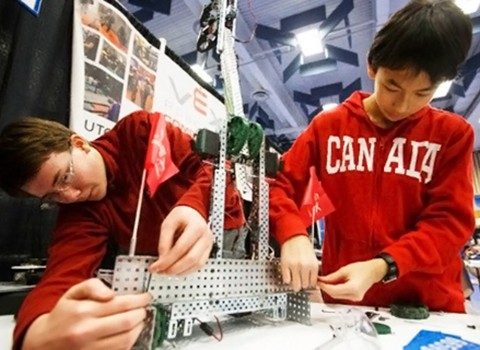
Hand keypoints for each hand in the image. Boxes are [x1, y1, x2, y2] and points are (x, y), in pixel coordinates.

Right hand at [23, 279, 150, 349]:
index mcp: (83, 311)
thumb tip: (111, 293)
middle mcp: (87, 331)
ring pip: (127, 338)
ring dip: (139, 327)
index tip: (145, 297)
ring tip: (139, 319)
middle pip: (127, 322)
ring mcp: (92, 348)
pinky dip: (130, 340)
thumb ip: (93, 286)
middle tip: (144, 307)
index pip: (120, 304)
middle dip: (141, 312)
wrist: (44, 342)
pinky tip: (130, 331)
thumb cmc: (62, 316)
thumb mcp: (72, 293)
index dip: (139, 300)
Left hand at [149, 205, 212, 274]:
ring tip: (166, 272)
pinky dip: (187, 271)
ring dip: (180, 272)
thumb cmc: (182, 216)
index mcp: (196, 226)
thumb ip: (164, 240)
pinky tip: (176, 270)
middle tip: (161, 271)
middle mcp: (205, 236)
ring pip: (197, 265)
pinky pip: (199, 265)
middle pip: (192, 259)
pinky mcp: (207, 251)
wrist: (192, 213)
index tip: (156, 266)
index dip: (168, 260)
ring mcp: (208, 245)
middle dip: (174, 268)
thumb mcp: (168, 223)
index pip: (182, 248)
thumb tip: (162, 259)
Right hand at [280, 235, 318, 291]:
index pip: (313, 283)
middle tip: (301, 278)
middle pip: (304, 285)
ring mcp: (294, 266)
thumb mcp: (313, 259)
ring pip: (296, 285)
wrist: (294, 236)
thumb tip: (314, 284)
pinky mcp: (285, 265)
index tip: (308, 282)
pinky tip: (289, 274)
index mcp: (313, 265)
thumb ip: (313, 272)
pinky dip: (287, 279)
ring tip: (295, 277)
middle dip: (302, 283)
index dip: (310, 283)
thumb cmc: (304, 246)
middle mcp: (304, 267)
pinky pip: (287, 280)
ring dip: (295, 282)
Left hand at [317, 258, 387, 301]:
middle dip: (326, 288)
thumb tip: (322, 280)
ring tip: (324, 282)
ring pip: (337, 296)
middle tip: (319, 281)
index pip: (333, 290)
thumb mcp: (345, 270)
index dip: (324, 286)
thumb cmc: (362, 269)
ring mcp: (355, 298)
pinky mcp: (354, 298)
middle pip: (334, 295)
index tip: (318, 281)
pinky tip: (332, 285)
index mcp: (353, 288)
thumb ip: (332, 277)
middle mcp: (355, 296)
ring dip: (330, 290)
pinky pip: (342, 296)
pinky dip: (335, 291)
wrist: (373, 271)